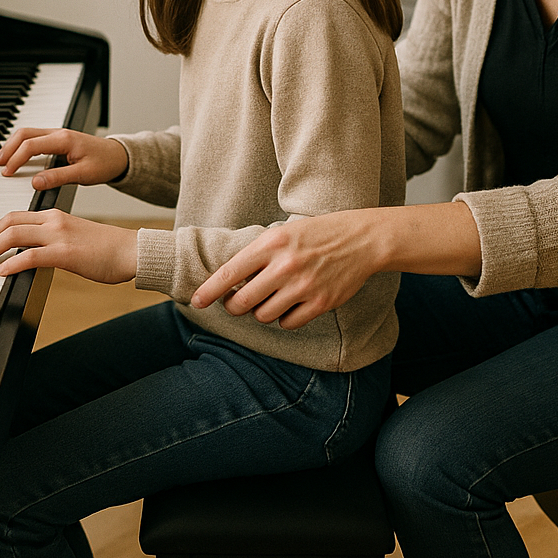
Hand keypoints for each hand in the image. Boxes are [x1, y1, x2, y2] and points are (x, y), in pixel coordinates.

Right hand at [0, 128, 128, 190]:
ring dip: (12, 145)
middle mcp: (58, 133)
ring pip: (27, 133)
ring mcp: (57, 134)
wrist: (119, 156)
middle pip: (24, 133)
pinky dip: (21, 145)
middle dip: (8, 148)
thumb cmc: (104, 164)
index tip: (7, 172)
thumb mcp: (83, 175)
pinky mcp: (58, 139)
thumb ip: (58, 178)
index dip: (16, 158)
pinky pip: (34, 137)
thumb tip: (34, 183)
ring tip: (3, 160)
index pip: (31, 145)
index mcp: (64, 140)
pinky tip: (17, 156)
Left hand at [0, 210, 138, 283]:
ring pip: (14, 235)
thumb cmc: (107, 249)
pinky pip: (30, 255)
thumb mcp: (74, 238)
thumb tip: (32, 255)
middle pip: (9, 222)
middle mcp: (54, 220)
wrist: (131, 251)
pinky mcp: (65, 253)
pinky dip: (12, 263)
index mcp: (55, 215)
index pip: (15, 216)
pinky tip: (2, 271)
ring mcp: (59, 235)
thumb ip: (52, 241)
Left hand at [190, 210, 387, 329]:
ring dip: (261, 312)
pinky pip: (287, 323)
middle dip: (234, 307)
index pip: (230, 273)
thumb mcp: (282, 233)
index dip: (209, 291)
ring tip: (270, 299)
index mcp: (271, 243)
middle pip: (242, 302)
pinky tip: (290, 305)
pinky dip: (284, 319)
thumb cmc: (315, 235)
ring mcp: (303, 286)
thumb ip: (257, 255)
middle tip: (236, 303)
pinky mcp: (320, 302)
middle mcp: (285, 265)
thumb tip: (227, 282)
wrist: (361, 239)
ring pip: (263, 316)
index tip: (196, 302)